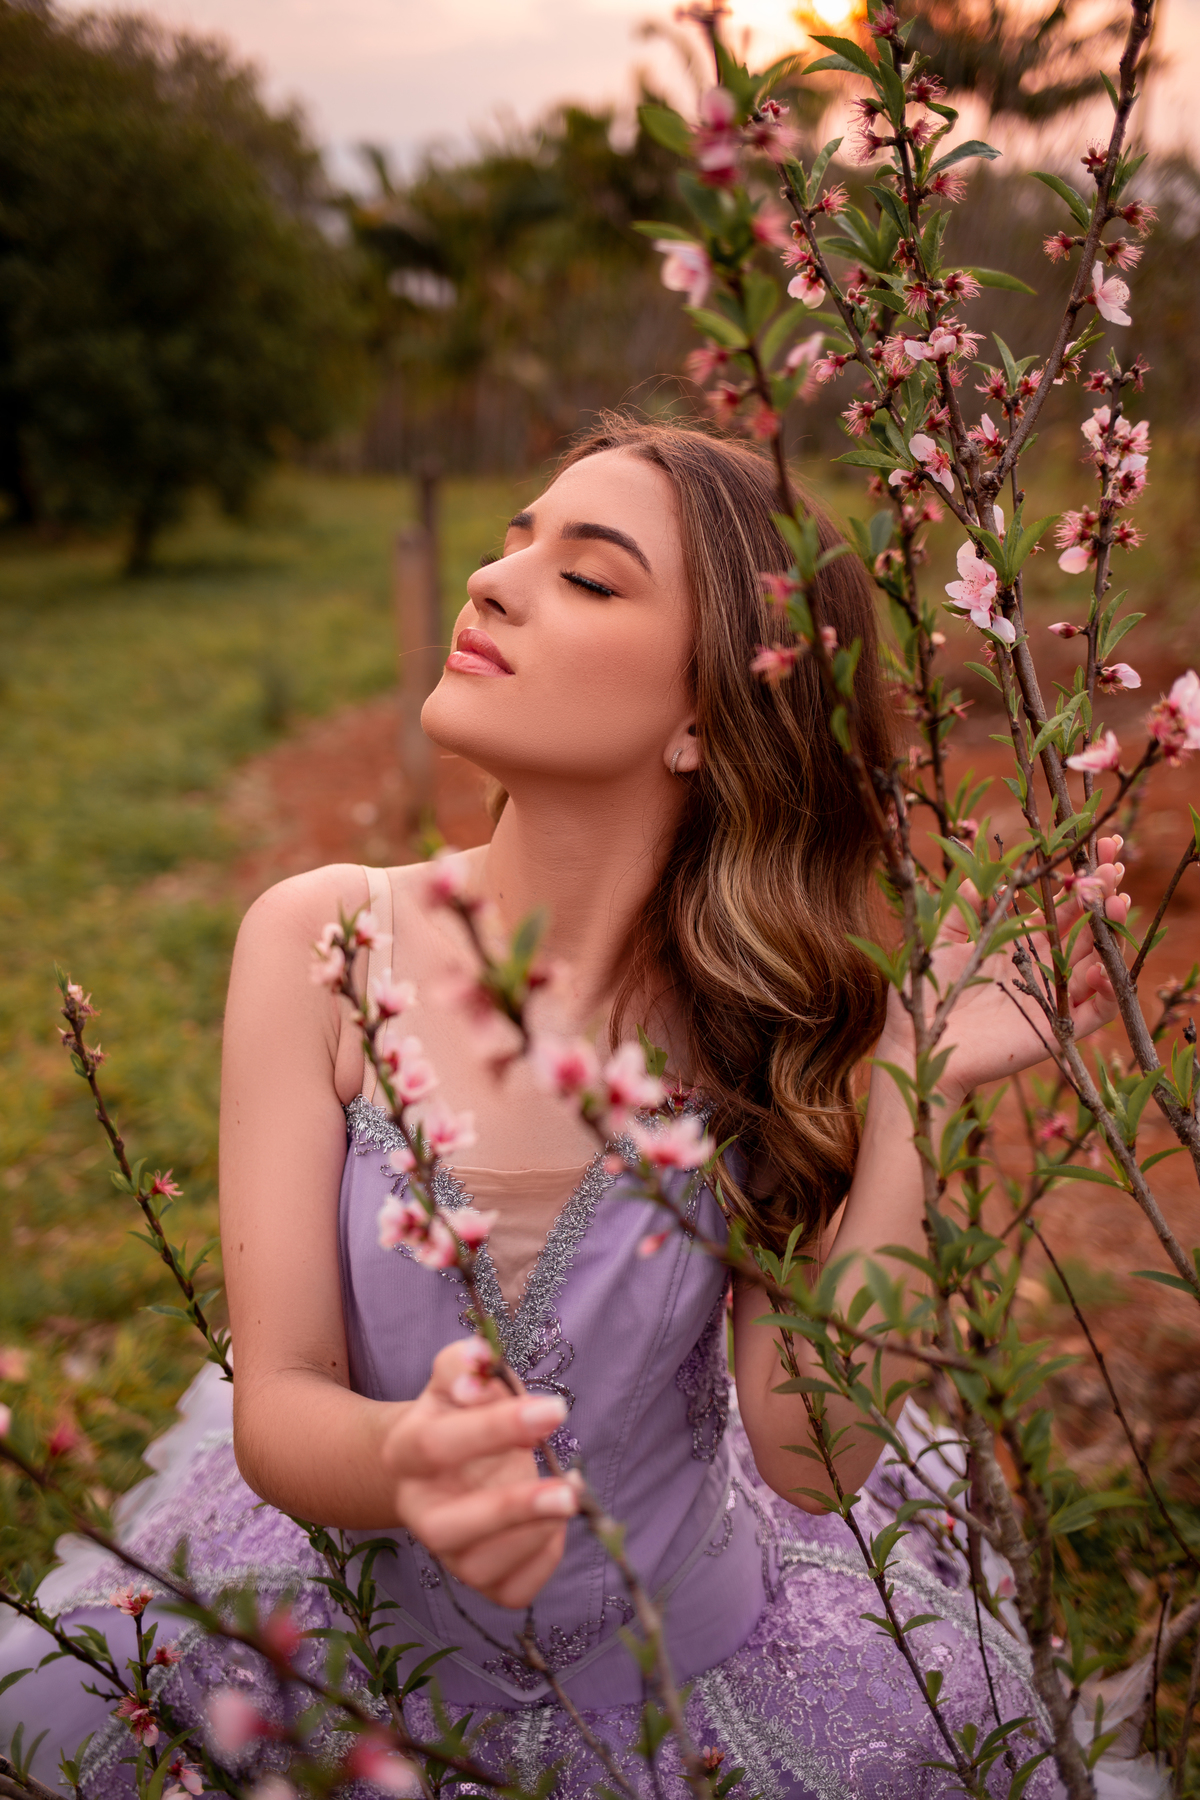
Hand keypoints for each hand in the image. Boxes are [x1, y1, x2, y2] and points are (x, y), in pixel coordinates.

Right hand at [380, 1337, 577, 1608]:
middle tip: (571, 1488)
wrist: (444, 1460)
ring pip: (480, 1567)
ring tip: (570, 1493)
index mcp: (405, 1453)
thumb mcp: (458, 1376)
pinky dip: (544, 1560)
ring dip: (537, 1534)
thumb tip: (480, 1361)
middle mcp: (417, 1510)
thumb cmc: (460, 1410)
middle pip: (449, 1526)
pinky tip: (555, 1524)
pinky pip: (513, 1590)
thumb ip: (465, 1362)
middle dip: (513, 1510)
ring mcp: (445, 1552)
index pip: (438, 1445)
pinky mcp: (479, 1581)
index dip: (495, 1428)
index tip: (556, 1409)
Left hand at [877, 835, 1130, 1101]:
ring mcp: (1053, 996)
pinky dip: (1108, 990)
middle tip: (1114, 865)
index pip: (1064, 905)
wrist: (918, 1041)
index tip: (1101, 847)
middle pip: (1087, 926)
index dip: (1084, 878)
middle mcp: (1044, 965)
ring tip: (1117, 901)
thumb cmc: (925, 991)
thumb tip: (991, 873)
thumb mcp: (941, 937)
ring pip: (1098, 961)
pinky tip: (1102, 965)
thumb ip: (964, 902)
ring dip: (1111, 931)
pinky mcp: (1056, 1029)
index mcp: (1022, 942)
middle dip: (1104, 893)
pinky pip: (1097, 1011)